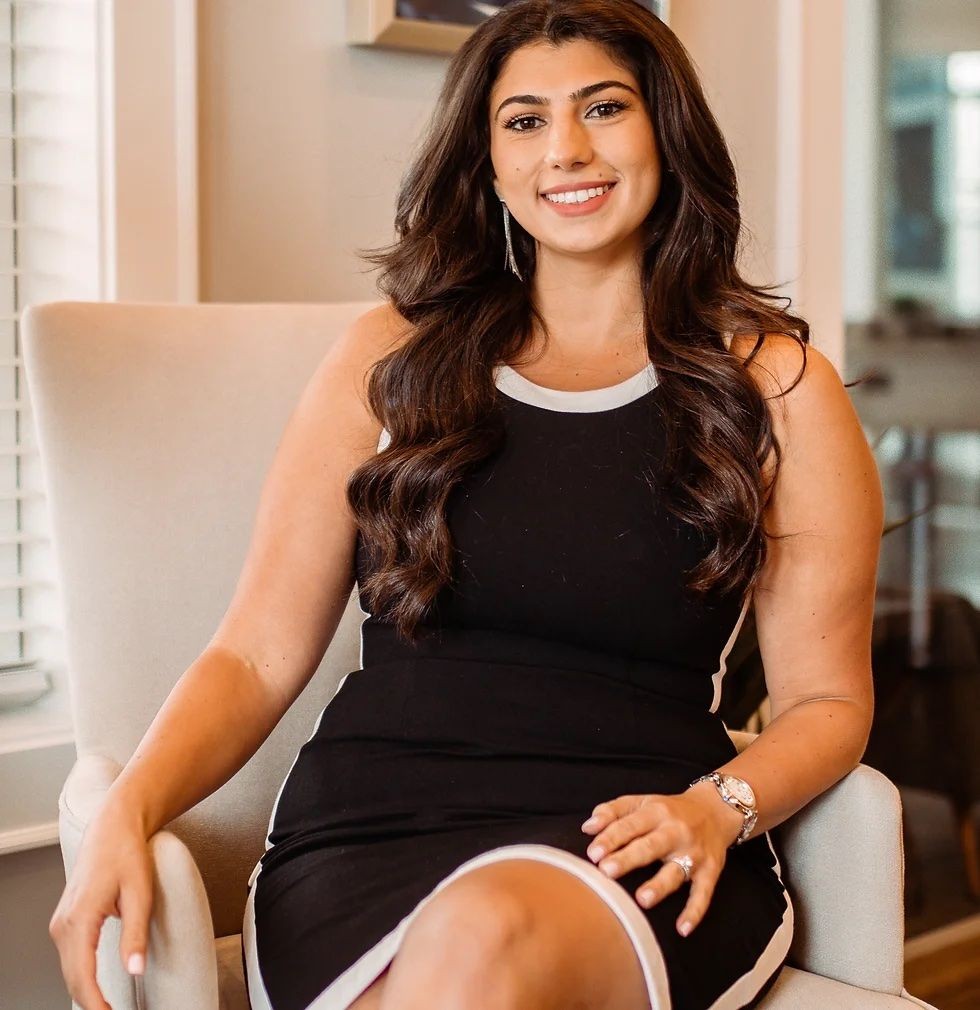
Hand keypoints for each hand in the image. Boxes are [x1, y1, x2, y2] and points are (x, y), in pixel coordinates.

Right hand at [49, 799, 154, 1009]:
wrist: (112, 829)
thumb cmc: (128, 855)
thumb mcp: (140, 893)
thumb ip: (135, 934)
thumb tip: (136, 972)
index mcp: (80, 919)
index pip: (82, 976)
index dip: (96, 1004)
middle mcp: (63, 925)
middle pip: (73, 979)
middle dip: (91, 1004)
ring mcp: (60, 924)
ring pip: (70, 971)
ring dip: (86, 994)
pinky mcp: (66, 922)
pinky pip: (70, 959)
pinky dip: (82, 978)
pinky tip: (98, 992)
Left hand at [580, 782, 744, 936]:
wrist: (716, 810)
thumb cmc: (668, 810)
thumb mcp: (642, 802)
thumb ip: (613, 811)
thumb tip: (588, 827)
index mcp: (656, 812)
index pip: (630, 825)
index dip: (611, 838)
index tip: (593, 854)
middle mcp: (676, 831)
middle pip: (650, 846)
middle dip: (628, 858)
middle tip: (606, 871)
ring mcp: (694, 853)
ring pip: (676, 871)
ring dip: (659, 885)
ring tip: (642, 899)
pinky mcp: (711, 871)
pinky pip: (703, 893)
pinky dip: (695, 911)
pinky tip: (683, 929)